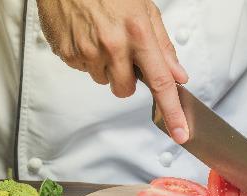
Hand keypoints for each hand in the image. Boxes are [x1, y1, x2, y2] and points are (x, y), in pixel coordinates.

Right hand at [37, 0, 189, 142]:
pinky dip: (86, 57)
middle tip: (123, 53)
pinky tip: (86, 35)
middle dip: (127, 79)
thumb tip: (178, 75)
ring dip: (106, 66)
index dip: (172, 111)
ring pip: (103, 80)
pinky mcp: (66, 52)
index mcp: (137, 33)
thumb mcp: (145, 10)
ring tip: (101, 37)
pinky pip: (82, 69)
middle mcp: (112, 45)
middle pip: (126, 90)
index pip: (160, 82)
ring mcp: (86, 50)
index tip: (180, 133)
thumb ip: (163, 46)